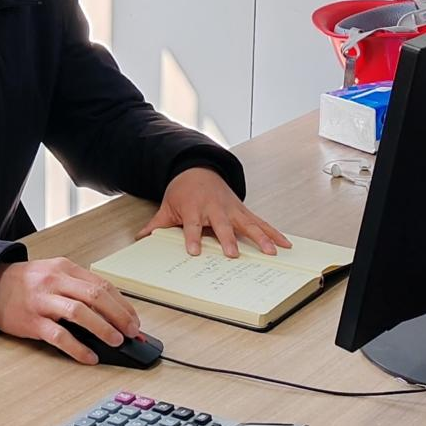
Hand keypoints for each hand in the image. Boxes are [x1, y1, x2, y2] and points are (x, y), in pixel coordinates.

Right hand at [0, 258, 140, 364]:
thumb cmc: (25, 283)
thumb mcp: (53, 274)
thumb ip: (78, 288)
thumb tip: (110, 313)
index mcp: (64, 268)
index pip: (102, 285)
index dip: (123, 304)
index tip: (134, 320)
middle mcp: (55, 281)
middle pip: (96, 296)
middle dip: (119, 316)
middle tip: (131, 332)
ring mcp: (43, 301)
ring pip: (80, 313)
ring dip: (103, 329)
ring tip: (115, 342)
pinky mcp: (32, 321)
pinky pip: (59, 336)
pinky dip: (78, 348)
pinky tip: (89, 356)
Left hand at [136, 167, 291, 257]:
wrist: (198, 170)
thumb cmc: (182, 191)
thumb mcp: (167, 206)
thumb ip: (156, 225)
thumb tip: (140, 239)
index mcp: (193, 209)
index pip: (191, 226)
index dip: (192, 238)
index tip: (193, 252)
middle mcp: (214, 209)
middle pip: (222, 226)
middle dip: (228, 240)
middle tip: (233, 254)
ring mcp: (231, 209)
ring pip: (248, 224)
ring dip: (261, 238)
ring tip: (272, 252)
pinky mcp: (243, 210)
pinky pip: (260, 222)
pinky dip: (274, 232)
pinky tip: (285, 244)